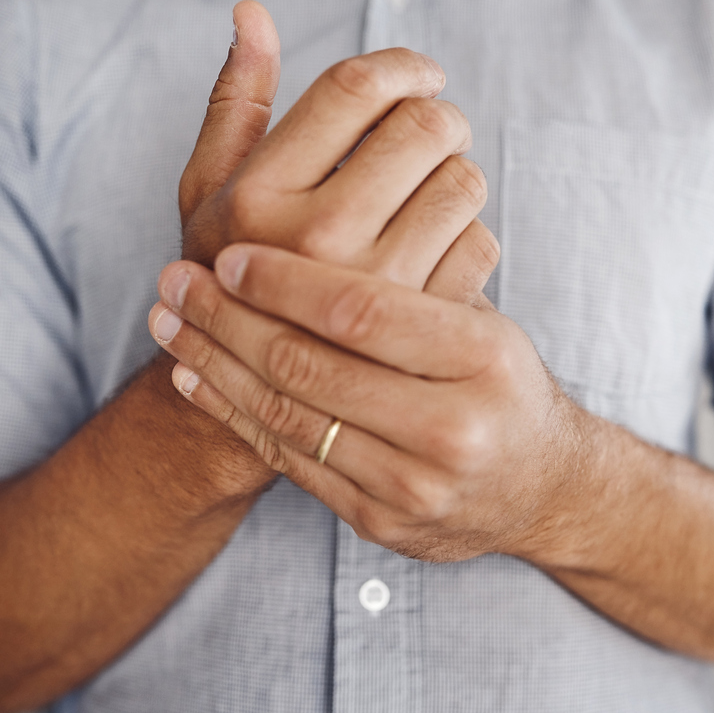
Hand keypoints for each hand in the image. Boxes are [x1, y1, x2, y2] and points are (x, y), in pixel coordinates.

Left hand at [150, 242, 590, 562]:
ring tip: (169, 322)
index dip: (283, 281)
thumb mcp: (483, 320)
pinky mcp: (380, 520)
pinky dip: (234, 415)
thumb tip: (335, 192)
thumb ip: (417, 275)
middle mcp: (452, 427)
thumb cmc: (503, 382)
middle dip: (228, 318)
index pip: (361, 311)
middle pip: (310, 365)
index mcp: (483, 358)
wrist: (544, 488)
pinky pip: (290, 461)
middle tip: (174, 281)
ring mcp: (415, 484)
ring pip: (288, 416)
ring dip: (216, 363)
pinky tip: (196, 377)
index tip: (228, 254)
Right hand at [174, 1, 496, 301]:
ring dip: (458, 173)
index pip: (356, 87)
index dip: (403, 64)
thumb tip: (252, 12)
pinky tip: (437, 249)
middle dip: (440, 115)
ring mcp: (375, 288)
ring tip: (431, 191)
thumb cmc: (233, 275)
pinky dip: (468, 234)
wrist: (263, 394)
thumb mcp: (211, 191)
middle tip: (437, 130)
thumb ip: (235, 102)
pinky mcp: (422, 327)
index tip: (423, 73)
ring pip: (463, 181)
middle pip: (423, 126)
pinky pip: (480, 241)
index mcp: (260, 196)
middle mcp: (316, 241)